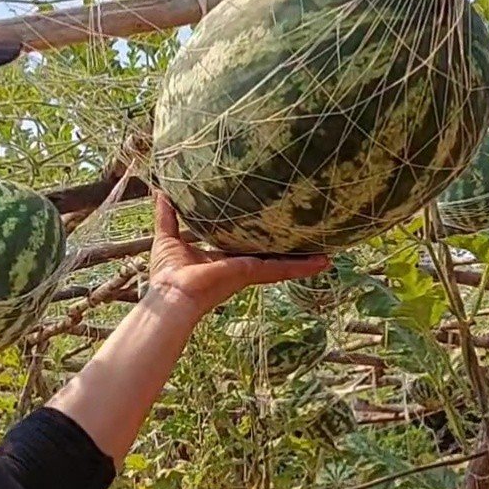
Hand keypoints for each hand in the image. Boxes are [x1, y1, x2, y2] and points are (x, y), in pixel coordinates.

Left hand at [144, 193, 327, 317]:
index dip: (259, 239)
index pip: (246, 247)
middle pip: (269, 256)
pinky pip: (281, 269)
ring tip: (326, 254)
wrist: (170, 297)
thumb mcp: (168, 237)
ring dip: (303, 259)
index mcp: (223, 259)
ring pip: (281, 263)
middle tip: (309, 240)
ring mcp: (248, 271)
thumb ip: (168, 216)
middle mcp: (239, 266)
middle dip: (288, 251)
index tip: (273, 230)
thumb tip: (161, 191)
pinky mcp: (251, 272)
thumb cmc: (168, 274)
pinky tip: (322, 262)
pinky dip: (301, 266)